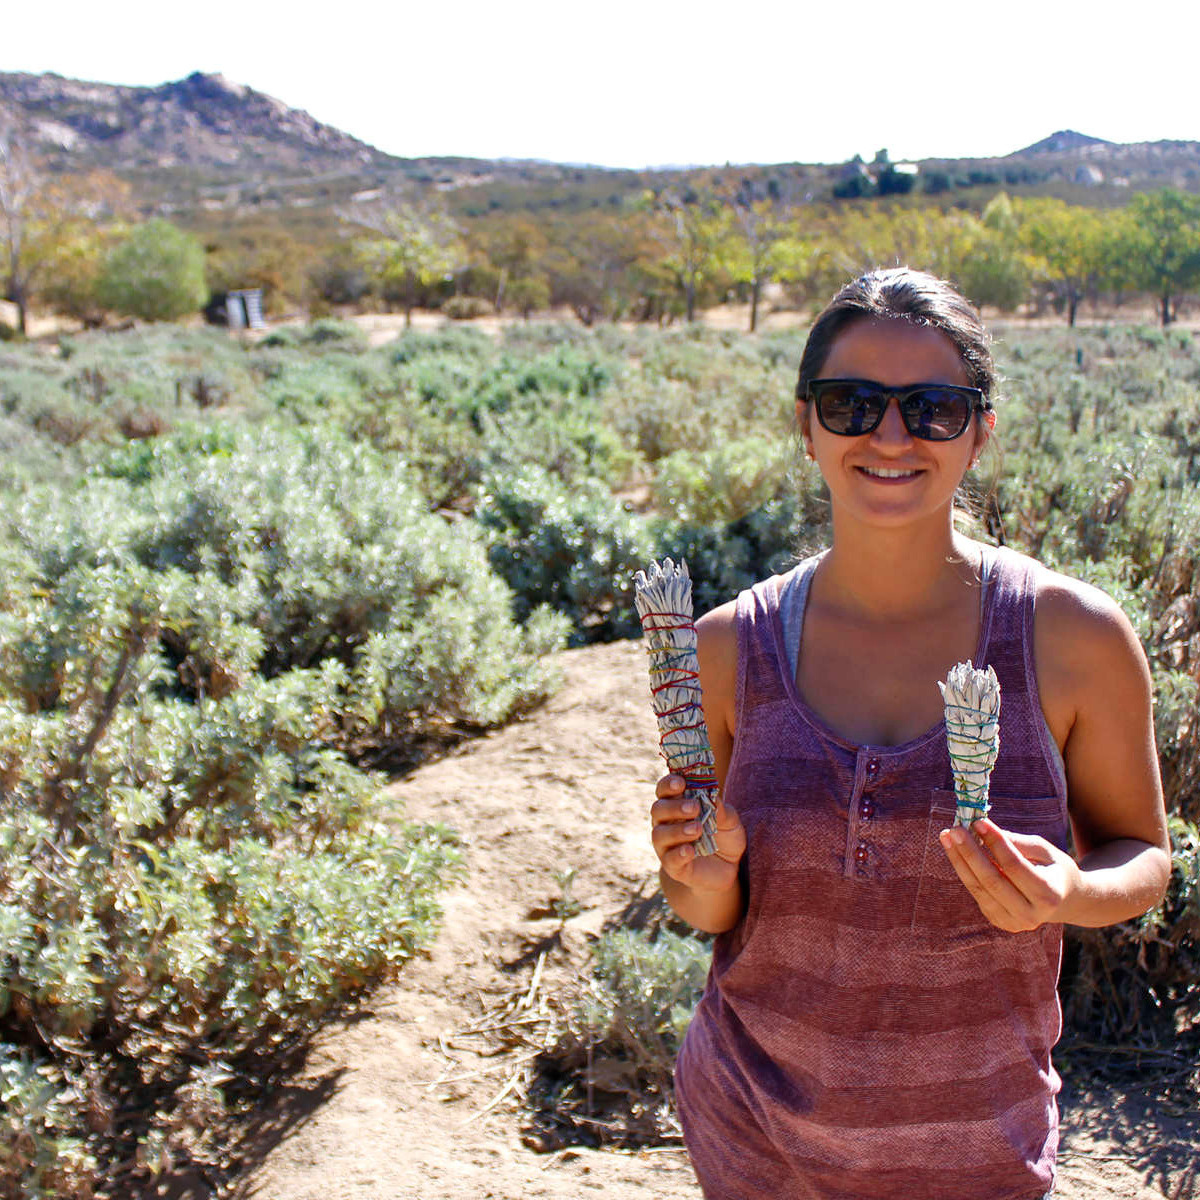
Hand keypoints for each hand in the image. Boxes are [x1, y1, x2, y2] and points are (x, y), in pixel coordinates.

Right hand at [651, 773, 745, 893]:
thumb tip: (715, 799)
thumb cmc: (724, 836)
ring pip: (659, 834)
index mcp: (676, 805)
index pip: (664, 790)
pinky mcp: (673, 866)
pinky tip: (690, 851)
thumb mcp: (730, 821)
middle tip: (695, 808)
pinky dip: (678, 854)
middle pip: (658, 809)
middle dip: (674, 806)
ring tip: (697, 829)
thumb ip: (722, 810)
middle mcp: (666, 824)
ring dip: (677, 830)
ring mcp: (667, 846)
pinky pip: (669, 860)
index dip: (668, 784)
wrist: (728, 868)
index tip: (681, 782)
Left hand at [938, 817, 1083, 931]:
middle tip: (955, 829)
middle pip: (992, 880)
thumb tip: (984, 829)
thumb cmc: (1053, 868)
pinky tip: (955, 851)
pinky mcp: (998, 920)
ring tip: (947, 836)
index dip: (995, 843)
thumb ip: (1017, 842)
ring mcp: (1013, 922)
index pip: (1014, 866)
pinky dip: (964, 870)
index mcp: (1048, 895)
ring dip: (959, 860)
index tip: (978, 822)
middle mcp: (1031, 914)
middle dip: (970, 852)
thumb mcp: (1045, 851)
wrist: (1063, 901)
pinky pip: (976, 893)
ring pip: (978, 888)